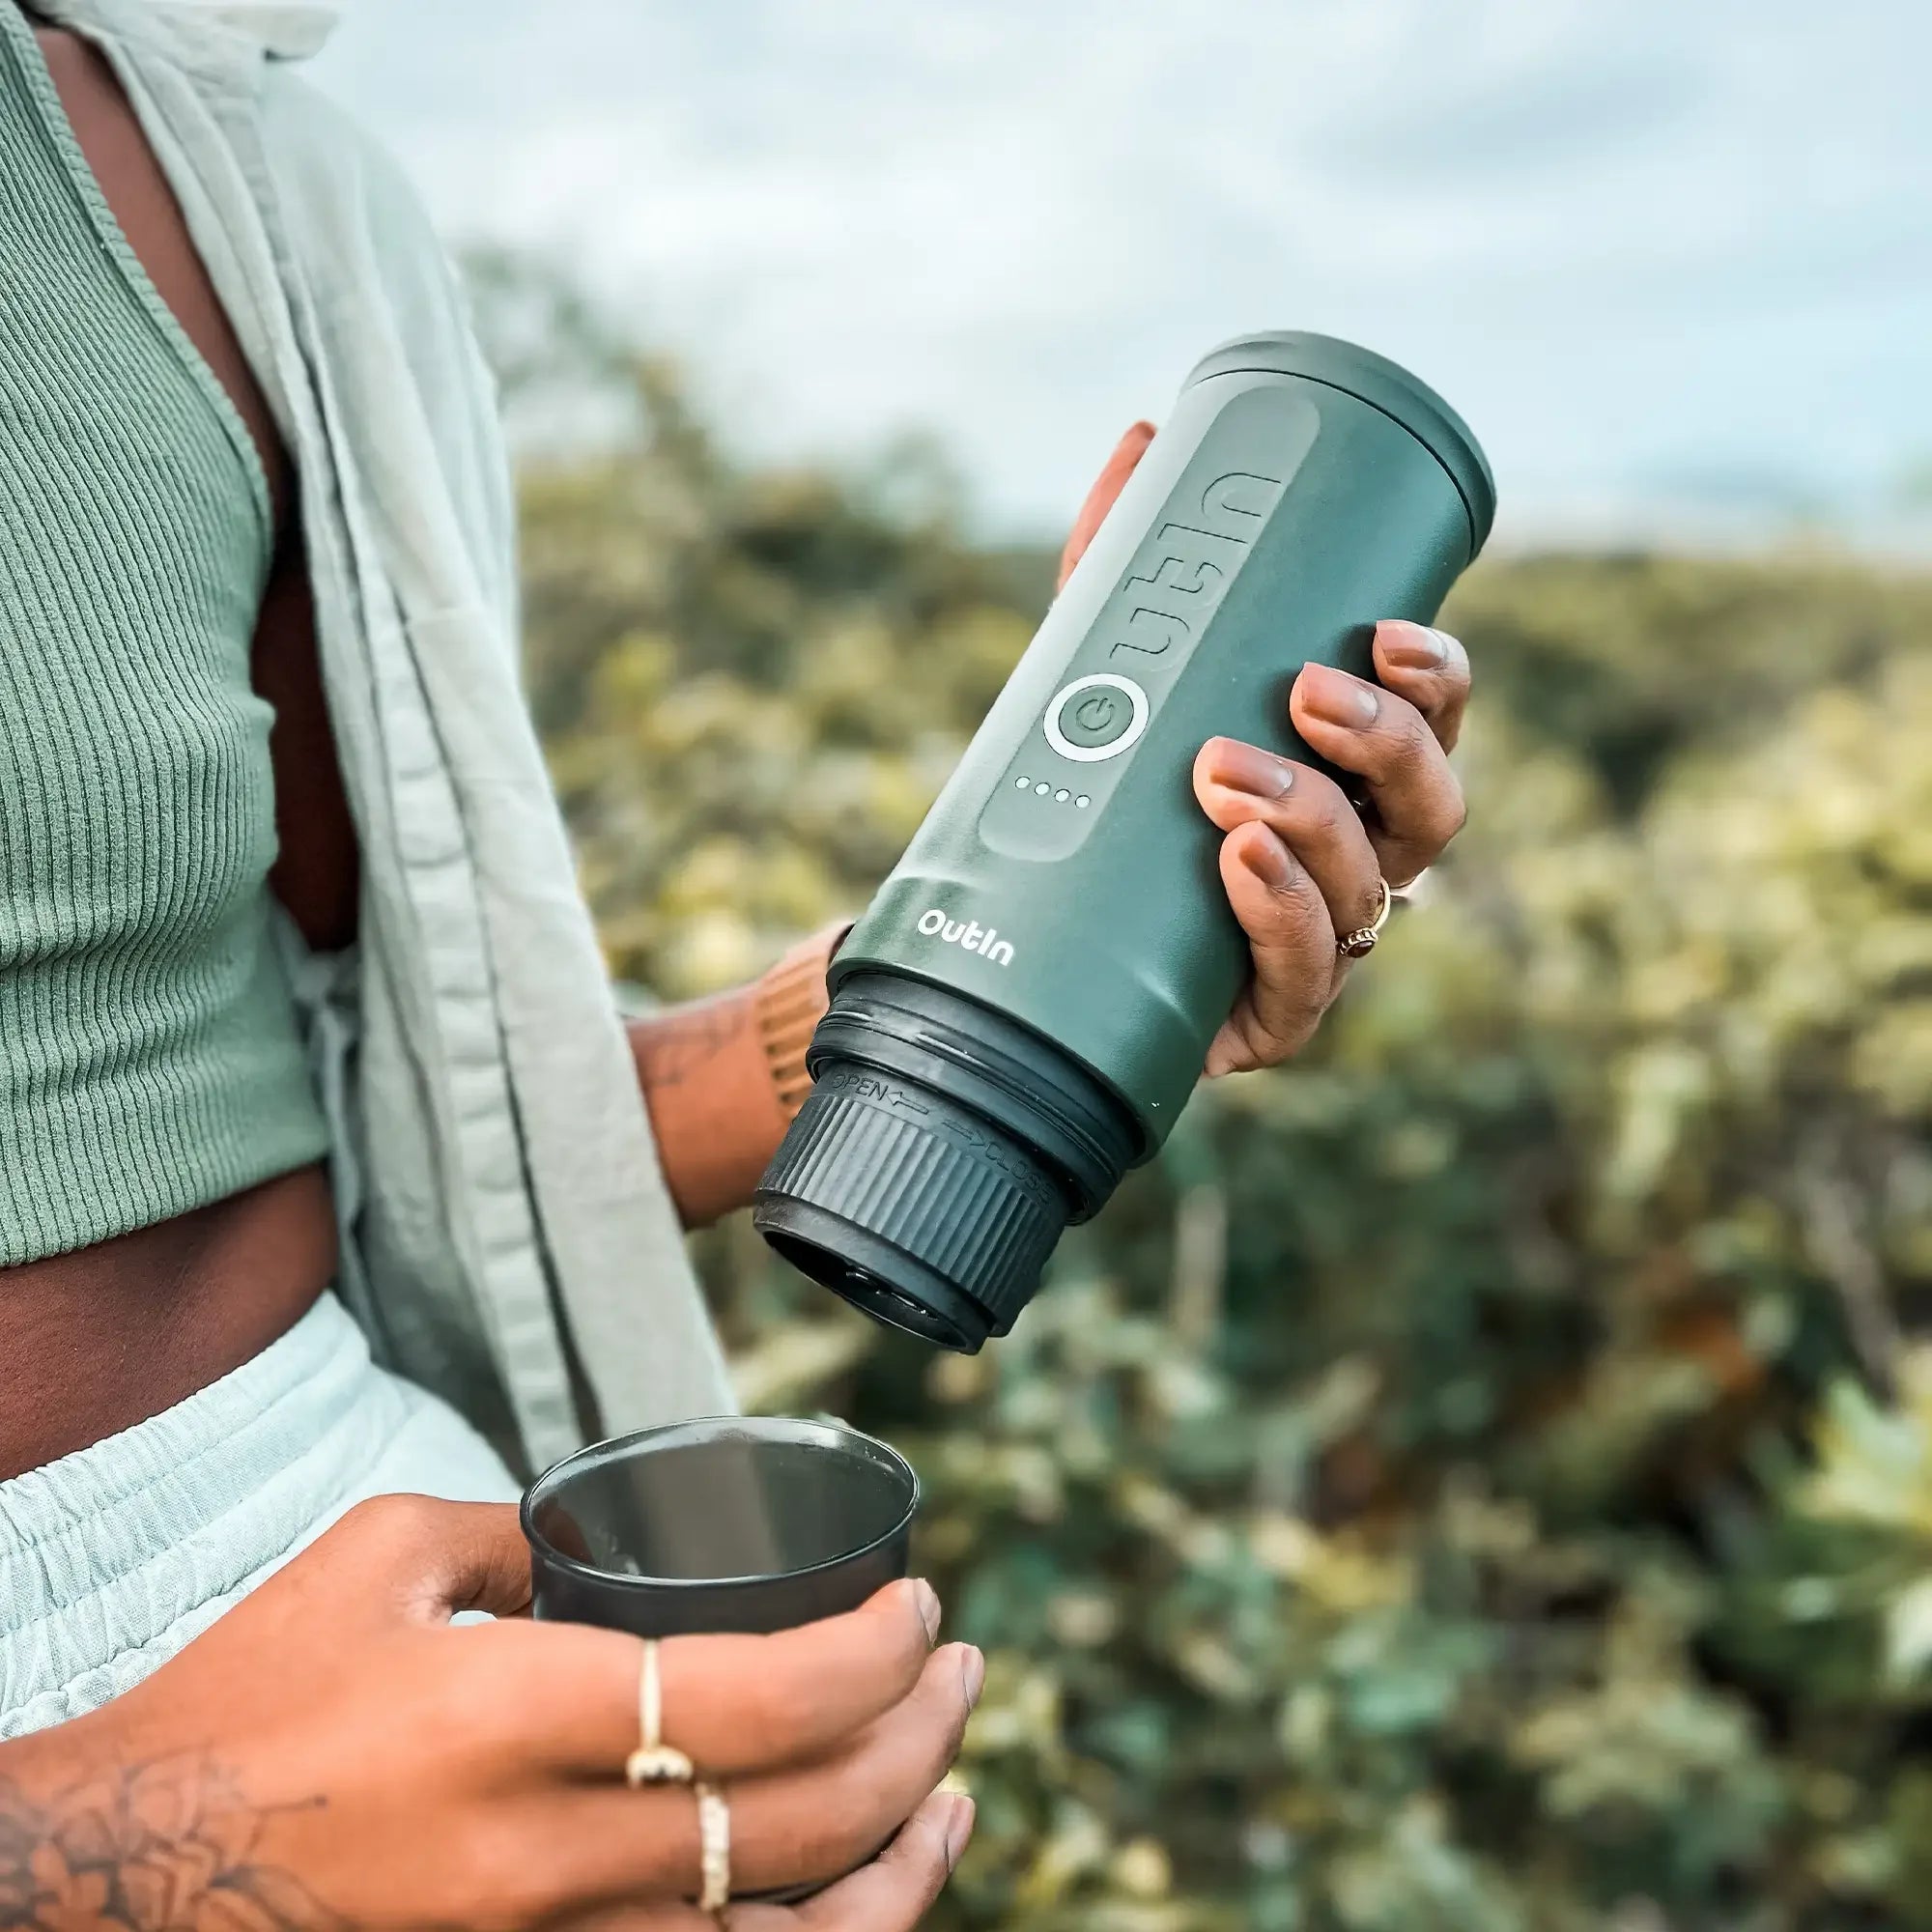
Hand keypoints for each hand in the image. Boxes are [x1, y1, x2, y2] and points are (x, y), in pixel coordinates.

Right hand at [0, 1496, 978, 1929]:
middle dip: (920, 1732)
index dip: (875, 1652)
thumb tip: (620, 1539)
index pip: (761, 1697)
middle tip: (959, 1663)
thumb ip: (523, 1535)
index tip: (918, 1603)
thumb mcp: (383, 1561)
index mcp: (511, 1720)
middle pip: (805, 1818)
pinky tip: (867, 1894)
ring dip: (903, 1858)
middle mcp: (545, 1860)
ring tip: (953, 1784)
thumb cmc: (245, 1703)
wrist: (119, 1881)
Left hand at [1061, 424, 1472, 1075]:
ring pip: (1373, 890)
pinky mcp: (1267, 1015)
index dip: (1436, 682)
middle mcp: (1356, 859)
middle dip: (1385, 746)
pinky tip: (1240, 862)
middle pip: (1433, 809)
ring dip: (1315, 823)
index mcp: (1348, 779)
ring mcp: (1319, 944)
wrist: (1025, 947)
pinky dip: (1281, 915)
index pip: (1433, 725)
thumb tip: (1143, 435)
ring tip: (1224, 775)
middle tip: (1302, 694)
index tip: (1386, 634)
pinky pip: (1304, 977)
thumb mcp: (1106, 673)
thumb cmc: (1099, 795)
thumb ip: (1122, 564)